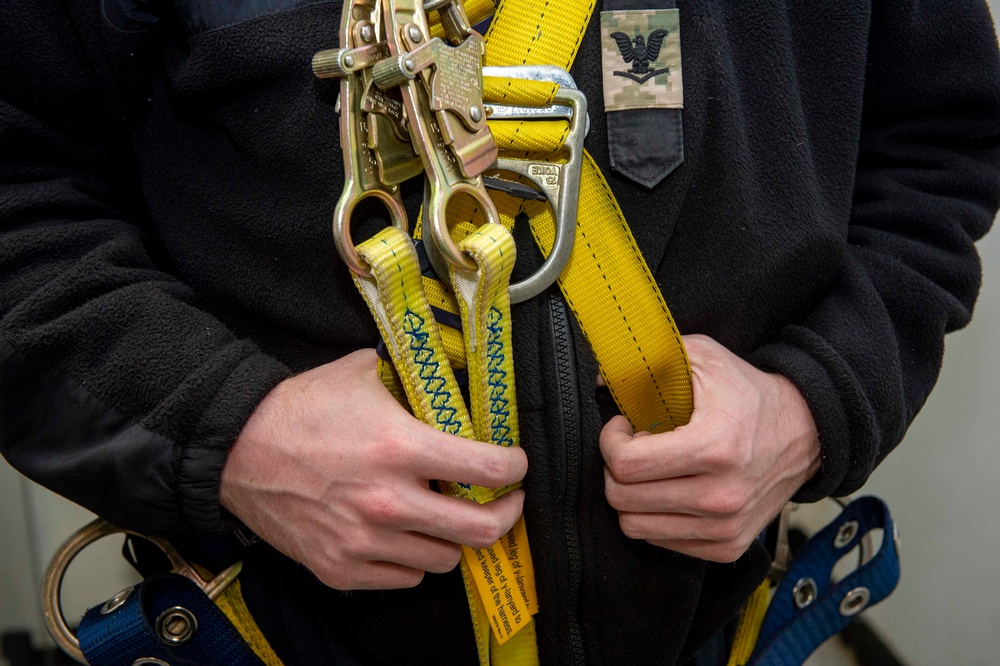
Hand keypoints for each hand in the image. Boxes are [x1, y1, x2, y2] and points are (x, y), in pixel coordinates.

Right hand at [220, 349, 526, 589]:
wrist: (234, 449)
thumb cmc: (298, 409)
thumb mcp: (361, 374)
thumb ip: (409, 379)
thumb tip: (442, 376)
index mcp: (401, 449)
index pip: (489, 469)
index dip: (515, 467)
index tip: (515, 464)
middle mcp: (390, 502)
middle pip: (483, 530)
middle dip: (506, 514)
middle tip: (504, 501)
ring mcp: (365, 542)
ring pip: (446, 559)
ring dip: (454, 537)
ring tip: (446, 517)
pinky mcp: (341, 569)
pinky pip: (405, 578)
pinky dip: (414, 559)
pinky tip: (405, 536)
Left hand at [600, 334, 820, 562]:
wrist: (807, 433)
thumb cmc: (749, 394)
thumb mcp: (704, 358)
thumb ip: (650, 358)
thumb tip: (603, 380)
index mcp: (714, 447)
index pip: (627, 464)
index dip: (610, 442)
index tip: (622, 427)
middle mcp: (721, 495)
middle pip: (623, 499)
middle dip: (615, 469)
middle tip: (634, 448)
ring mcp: (726, 527)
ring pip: (635, 527)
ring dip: (631, 496)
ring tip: (652, 470)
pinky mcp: (728, 547)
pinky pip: (661, 542)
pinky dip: (655, 517)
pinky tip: (670, 489)